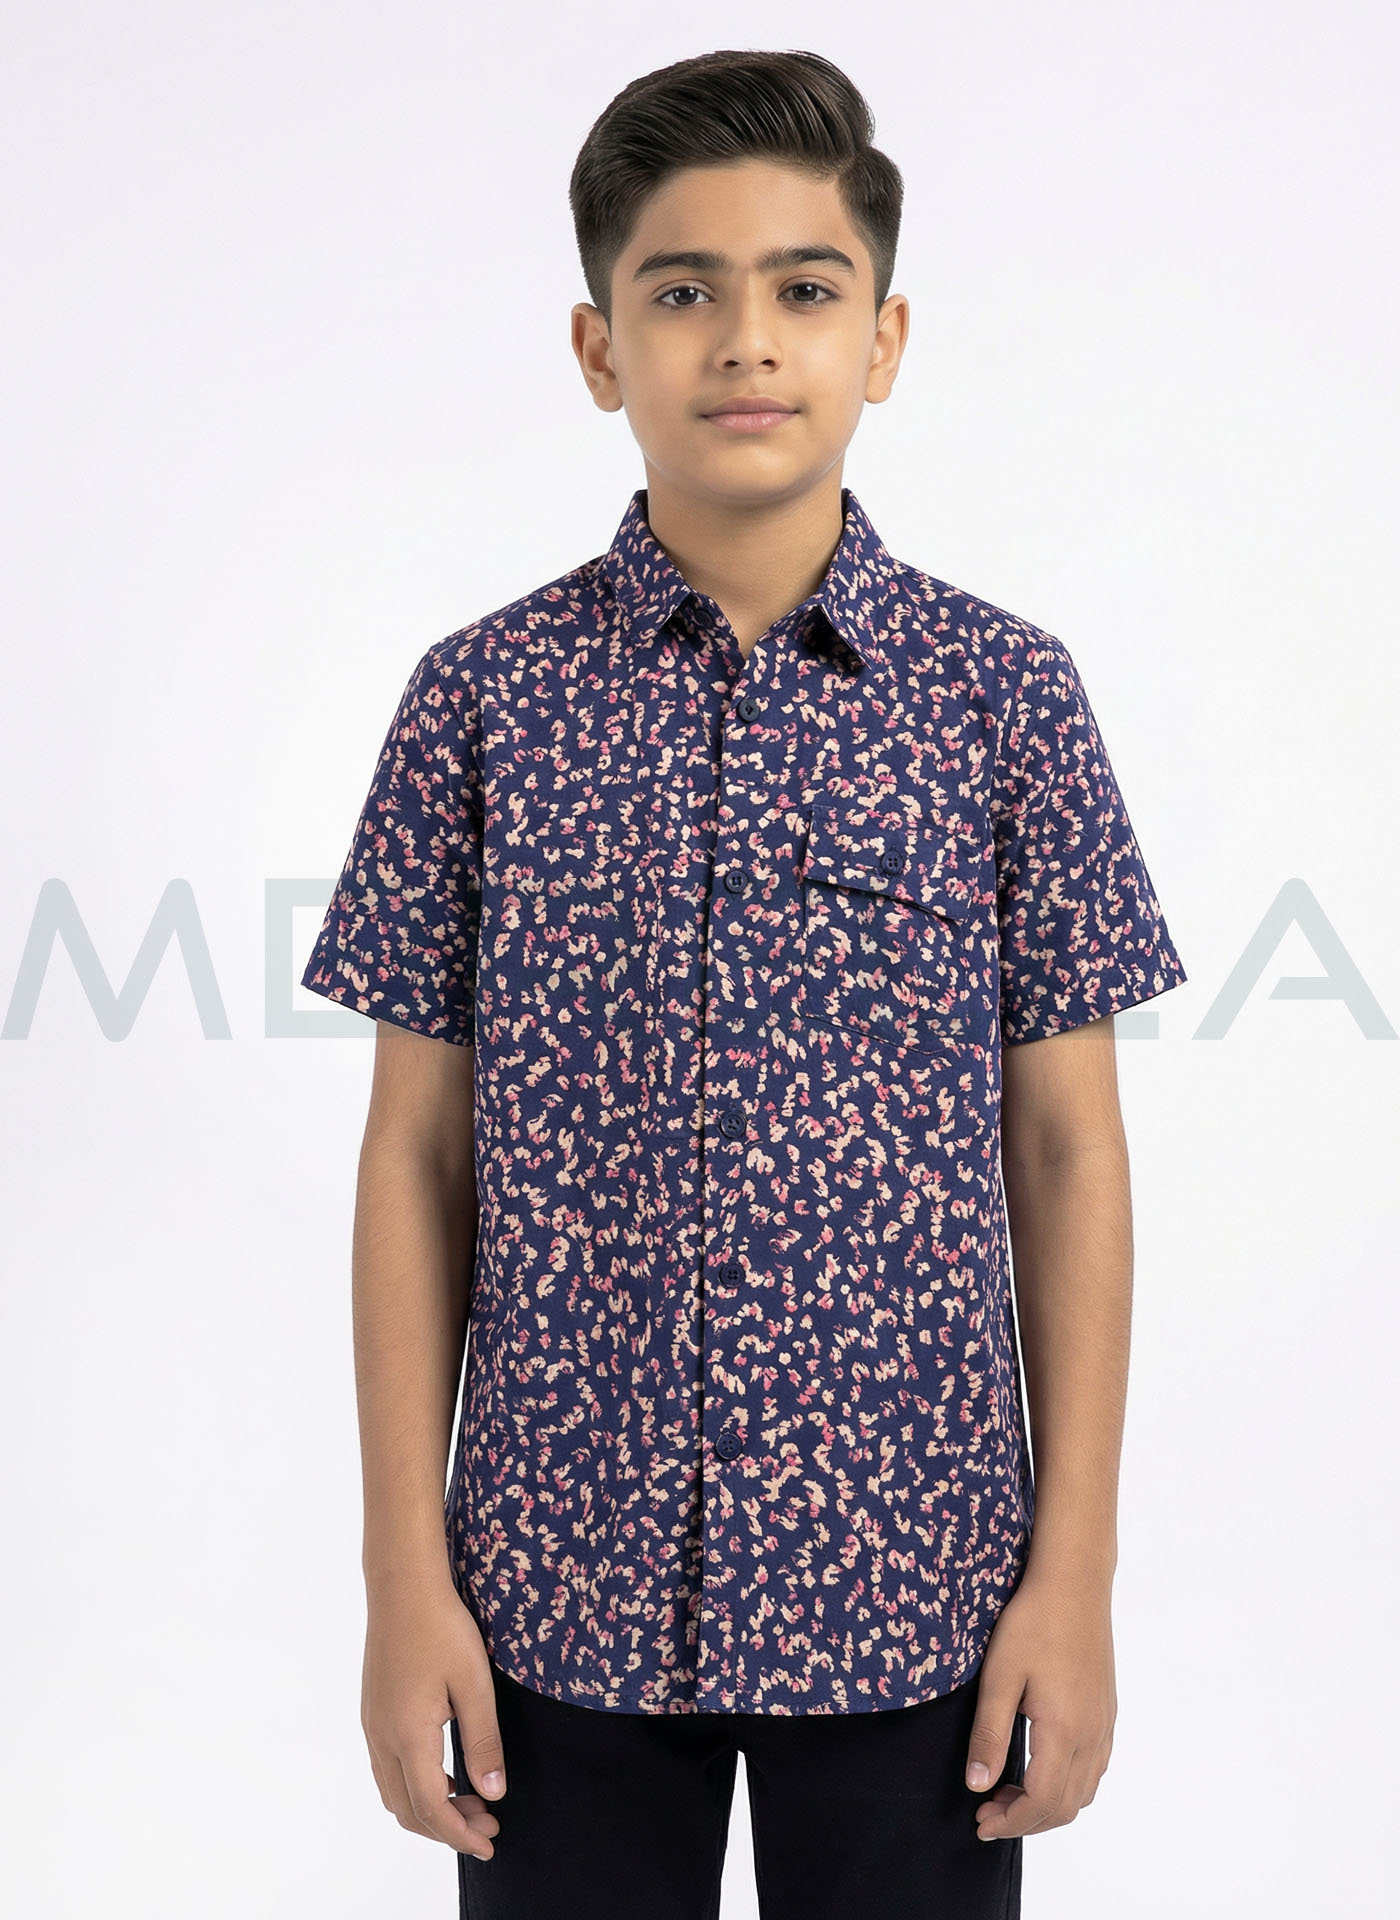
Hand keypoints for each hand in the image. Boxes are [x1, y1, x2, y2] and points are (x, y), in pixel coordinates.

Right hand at [361, 1573, 507, 1859]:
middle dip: (447, 1828)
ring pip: (395, 1792)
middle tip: (489, 1824)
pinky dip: (416, 1786)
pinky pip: (389, 1770)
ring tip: (472, 1802)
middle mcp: (382, 1738)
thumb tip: (493, 1793)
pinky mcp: (373, 1713)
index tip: (490, 1844)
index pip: (431, 1808)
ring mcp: (372, 1726)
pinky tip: (446, 1774)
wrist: (401, 1586)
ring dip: (430, 1809)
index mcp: (408, 1735)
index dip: (460, 1835)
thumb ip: (483, 1742)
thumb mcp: (474, 1684)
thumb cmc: (442, 1628)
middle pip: (408, 1810)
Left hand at [963, 1563, 1116, 1841]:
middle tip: (987, 1813)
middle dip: (1026, 1820)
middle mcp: (1092, 1736)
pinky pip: (1094, 1768)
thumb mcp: (998, 1676)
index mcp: (1065, 1731)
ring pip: (1083, 1791)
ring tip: (1007, 1793)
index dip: (1011, 1821)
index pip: (1042, 1801)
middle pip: (1066, 1806)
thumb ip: (989, 1734)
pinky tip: (1039, 1768)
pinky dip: (1067, 1785)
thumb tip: (977, 1786)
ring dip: (1047, 1805)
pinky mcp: (1106, 1711)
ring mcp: (1104, 1724)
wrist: (1074, 1583)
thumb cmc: (1032, 1622)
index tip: (980, 1822)